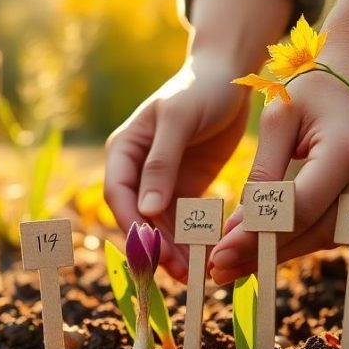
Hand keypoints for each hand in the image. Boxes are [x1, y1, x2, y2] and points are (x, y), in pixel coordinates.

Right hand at [104, 58, 251, 278]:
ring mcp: (162, 182)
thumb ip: (161, 163)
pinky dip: (194, 240)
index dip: (131, 224)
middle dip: (157, 245)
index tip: (152, 250)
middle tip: (179, 272)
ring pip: (163, 225)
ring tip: (197, 272)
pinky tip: (210, 256)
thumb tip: (145, 210)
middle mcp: (137, 170)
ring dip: (177, 249)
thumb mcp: (179, 120)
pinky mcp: (187, 189)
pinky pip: (186, 221)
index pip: (118, 194)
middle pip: (140, 217)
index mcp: (124, 151)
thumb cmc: (199, 88)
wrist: (230, 75)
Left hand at [208, 0, 348, 284]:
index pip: (299, 208)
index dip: (257, 236)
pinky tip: (271, 245)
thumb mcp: (279, 117)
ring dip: (283, 252)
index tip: (218, 254)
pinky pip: (342, 229)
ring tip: (237, 263)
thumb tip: (238, 229)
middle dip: (264, 253)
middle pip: (314, 232)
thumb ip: (262, 172)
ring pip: (329, 238)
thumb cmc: (318, 85)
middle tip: (219, 269)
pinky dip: (306, 238)